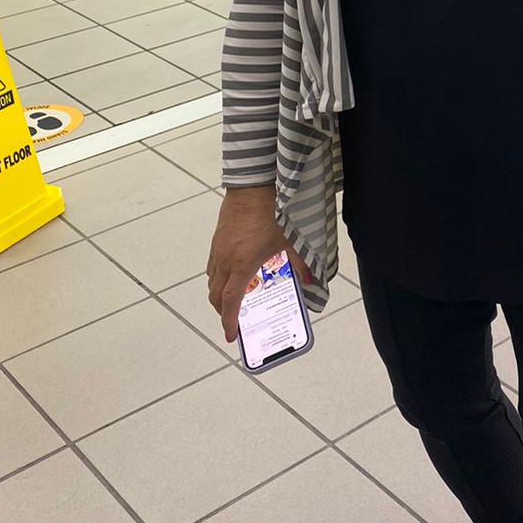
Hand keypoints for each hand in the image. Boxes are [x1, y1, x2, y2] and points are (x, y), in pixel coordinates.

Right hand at [207, 186, 311, 343]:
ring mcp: (218, 249)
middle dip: (223, 312)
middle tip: (234, 321)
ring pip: (212, 281)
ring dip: (219, 295)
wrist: (252, 187)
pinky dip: (218, 278)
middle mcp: (225, 260)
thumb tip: (310, 280)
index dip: (229, 320)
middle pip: (216, 296)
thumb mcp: (290, 240)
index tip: (231, 335)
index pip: (230, 301)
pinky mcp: (216, 240)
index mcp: (242, 264)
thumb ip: (301, 263)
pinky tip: (231, 275)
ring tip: (233, 301)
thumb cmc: (270, 212)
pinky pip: (212, 267)